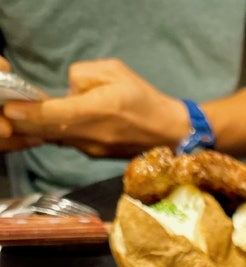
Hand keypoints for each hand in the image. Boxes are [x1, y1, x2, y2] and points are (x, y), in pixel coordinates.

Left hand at [3, 58, 189, 157]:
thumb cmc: (144, 98)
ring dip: (43, 127)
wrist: (169, 133)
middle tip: (12, 112)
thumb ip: (84, 75)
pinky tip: (60, 123)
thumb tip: (67, 90)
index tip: (11, 108)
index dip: (30, 113)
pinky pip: (69, 141)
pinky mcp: (94, 155)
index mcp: (97, 109)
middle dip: (27, 122)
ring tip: (32, 115)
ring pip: (57, 137)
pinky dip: (59, 132)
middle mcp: (92, 135)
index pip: (55, 114)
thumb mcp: (114, 71)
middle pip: (49, 130)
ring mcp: (92, 149)